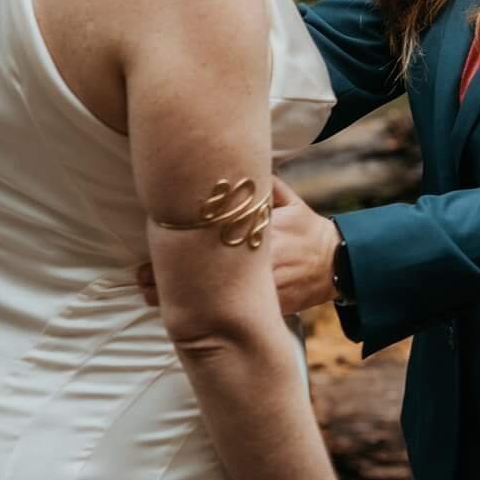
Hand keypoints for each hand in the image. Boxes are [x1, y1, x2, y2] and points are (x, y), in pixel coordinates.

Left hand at [137, 176, 338, 316]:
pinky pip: (230, 316)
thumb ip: (261, 185)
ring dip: (179, 303)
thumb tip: (237, 162)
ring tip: (151, 297)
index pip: (207, 242)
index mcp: (255, 234)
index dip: (175, 249)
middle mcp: (256, 264)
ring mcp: (261, 291)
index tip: (153, 249)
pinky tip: (183, 317)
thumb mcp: (287, 201)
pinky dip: (206, 317)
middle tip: (141, 279)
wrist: (338, 264)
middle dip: (167, 281)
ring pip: (211, 301)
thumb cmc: (308, 229)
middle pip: (201, 276)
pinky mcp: (267, 310)